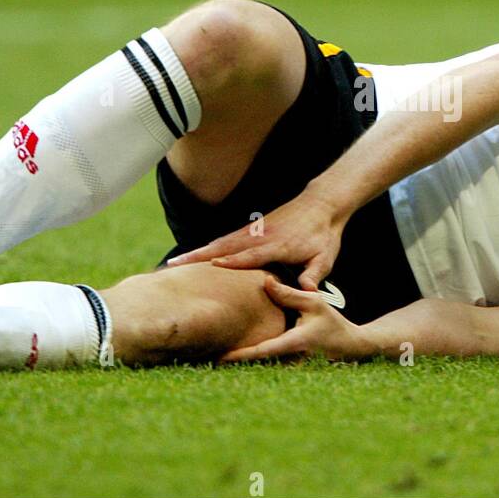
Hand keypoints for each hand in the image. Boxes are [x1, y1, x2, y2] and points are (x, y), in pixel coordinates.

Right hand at [165, 188, 347, 289]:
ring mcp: (253, 231)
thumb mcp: (325, 258)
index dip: (232, 261)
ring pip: (220, 243)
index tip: (211, 266)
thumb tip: (307, 293)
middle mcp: (260, 237)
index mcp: (278, 246)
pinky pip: (225, 239)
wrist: (322, 204)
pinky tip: (193, 256)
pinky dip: (207, 247)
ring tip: (173, 264)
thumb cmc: (324, 235)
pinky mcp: (251, 229)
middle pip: (224, 247)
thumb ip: (314, 275)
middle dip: (199, 257)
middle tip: (173, 267)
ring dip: (197, 252)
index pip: (251, 255)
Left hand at [220, 275, 375, 362]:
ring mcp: (290, 370)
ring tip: (211, 362)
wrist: (351, 348)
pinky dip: (252, 366)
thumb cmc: (332, 322)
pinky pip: (268, 369)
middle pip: (256, 366)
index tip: (219, 357)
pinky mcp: (289, 372)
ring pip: (260, 370)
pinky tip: (233, 361)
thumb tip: (264, 281)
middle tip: (203, 360)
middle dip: (233, 364)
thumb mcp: (314, 302)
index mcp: (294, 343)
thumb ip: (288, 294)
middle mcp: (290, 361)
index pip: (262, 351)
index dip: (240, 355)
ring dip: (240, 367)